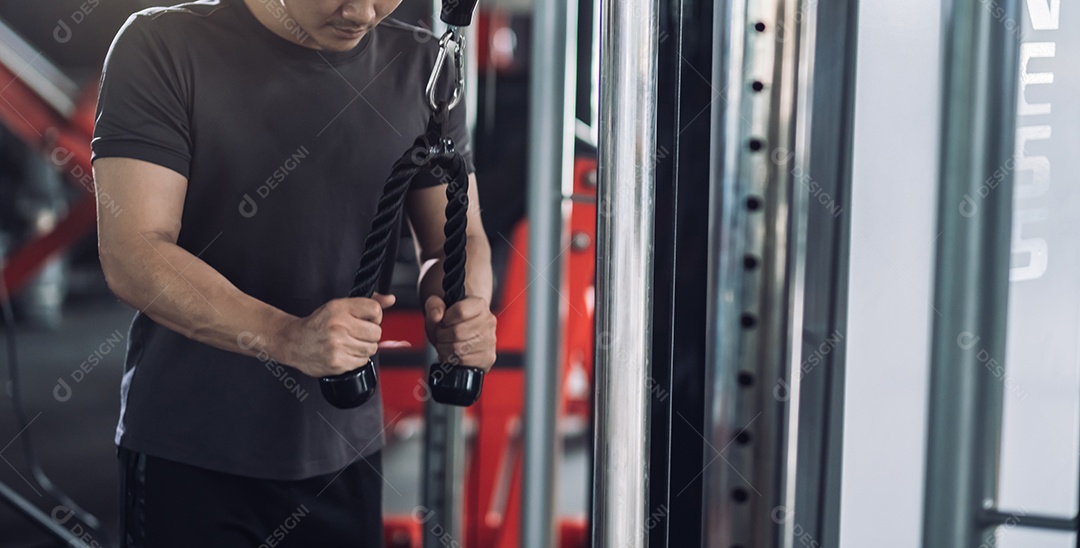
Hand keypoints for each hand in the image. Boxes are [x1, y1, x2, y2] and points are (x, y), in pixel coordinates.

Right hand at [273, 293, 394, 377]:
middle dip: (369, 334)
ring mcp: (338, 345)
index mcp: (339, 308)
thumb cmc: (318, 324)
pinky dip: (357, 359)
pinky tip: (345, 353)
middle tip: (356, 333)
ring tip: (349, 343)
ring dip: (364, 347)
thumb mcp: (339, 306)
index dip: (374, 317)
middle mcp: (339, 325)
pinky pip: (362, 361)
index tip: (365, 320)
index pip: (375, 310)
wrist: (293, 342)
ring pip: (371, 348)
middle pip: (376, 332)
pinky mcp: (338, 362)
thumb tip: (390, 299)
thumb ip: (367, 303)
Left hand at [424, 295, 496, 370]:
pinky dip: (451, 359)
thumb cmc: (450, 320)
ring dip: (444, 348)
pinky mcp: (488, 357)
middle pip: (457, 332)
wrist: (462, 333)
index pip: (460, 311)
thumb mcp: (438, 307)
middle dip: (441, 335)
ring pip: (459, 348)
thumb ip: (434, 305)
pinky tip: (450, 353)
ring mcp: (490, 340)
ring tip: (444, 344)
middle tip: (440, 335)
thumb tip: (436, 316)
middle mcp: (489, 321)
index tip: (443, 321)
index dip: (445, 319)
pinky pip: (463, 360)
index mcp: (479, 304)